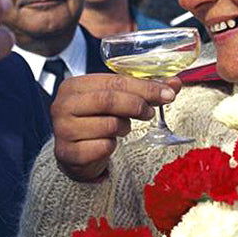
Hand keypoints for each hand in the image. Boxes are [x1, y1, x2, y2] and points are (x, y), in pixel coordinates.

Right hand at [51, 73, 181, 181]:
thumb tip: (175, 83)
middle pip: (109, 100)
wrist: (76, 154)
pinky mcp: (67, 153)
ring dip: (123, 127)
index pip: (114, 81)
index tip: (168, 93)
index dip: (144, 87)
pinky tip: (107, 143)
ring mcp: (62, 130)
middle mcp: (62, 105)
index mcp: (73, 86)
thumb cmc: (97, 120)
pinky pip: (103, 147)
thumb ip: (144, 90)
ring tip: (121, 128)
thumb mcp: (117, 100)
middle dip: (136, 105)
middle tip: (150, 112)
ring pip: (108, 125)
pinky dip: (112, 146)